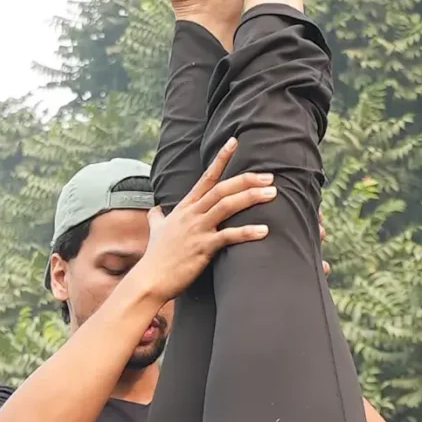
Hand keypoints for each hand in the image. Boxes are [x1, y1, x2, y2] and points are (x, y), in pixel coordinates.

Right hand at [135, 143, 274, 302]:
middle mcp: (192, 214)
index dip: (221, 158)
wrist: (150, 279)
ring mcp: (197, 230)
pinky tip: (264, 230)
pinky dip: (247, 232)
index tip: (234, 141)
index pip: (206, 177)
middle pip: (222, 189)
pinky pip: (229, 236)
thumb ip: (158, 217)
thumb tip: (155, 210)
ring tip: (272, 194)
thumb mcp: (155, 231)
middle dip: (247, 179)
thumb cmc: (156, 257)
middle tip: (269, 176)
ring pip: (227, 206)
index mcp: (185, 208)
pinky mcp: (203, 248)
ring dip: (251, 198)